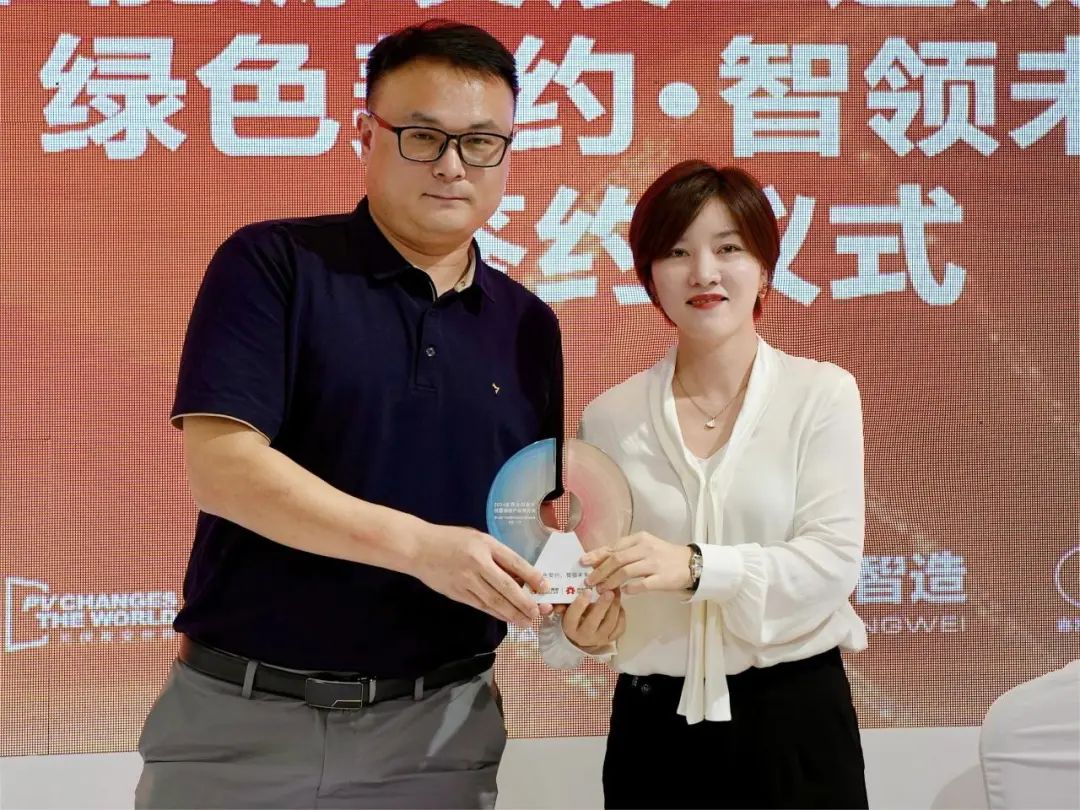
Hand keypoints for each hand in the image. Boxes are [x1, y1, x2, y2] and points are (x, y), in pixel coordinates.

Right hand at [413, 525, 551, 629]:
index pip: (514, 562)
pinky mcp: (457, 593)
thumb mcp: (478, 538)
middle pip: (506, 587)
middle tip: (539, 613)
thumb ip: (497, 555)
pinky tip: (507, 618)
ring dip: (513, 613)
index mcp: (485, 545)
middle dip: (525, 602)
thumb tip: (519, 577)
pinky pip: (480, 606)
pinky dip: (496, 613)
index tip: (545, 587)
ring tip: (527, 621)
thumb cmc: (452, 539)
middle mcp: (477, 563)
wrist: (418, 548)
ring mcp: (466, 580)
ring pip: (494, 601)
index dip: (532, 576)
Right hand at [555, 589, 624, 652]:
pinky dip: (621, 616)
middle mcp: (584, 636)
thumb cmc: (573, 618)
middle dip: (602, 605)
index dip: (580, 604)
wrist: (580, 637)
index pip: (573, 617)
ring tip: (616, 592)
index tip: (587, 591)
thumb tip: (561, 600)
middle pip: (593, 622)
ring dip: (614, 607)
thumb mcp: (565, 610)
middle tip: (609, 591)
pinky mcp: (610, 640)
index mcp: (570, 627)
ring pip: (609, 624)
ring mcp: (599, 639)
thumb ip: (563, 603)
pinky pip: (619, 628)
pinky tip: (619, 604)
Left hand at [582, 532, 692, 594]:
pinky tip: (623, 592)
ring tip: (601, 589)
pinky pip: (641, 584)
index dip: (597, 555)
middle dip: (599, 571)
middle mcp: (646, 549)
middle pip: (616, 559)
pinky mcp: (662, 578)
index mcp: (639, 539)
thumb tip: (599, 560)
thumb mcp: (644, 548)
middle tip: (589, 581)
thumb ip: (625, 552)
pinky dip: (629, 589)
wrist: (691, 564)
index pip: (614, 547)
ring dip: (610, 582)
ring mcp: (655, 563)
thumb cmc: (663, 556)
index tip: (583, 563)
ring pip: (626, 571)